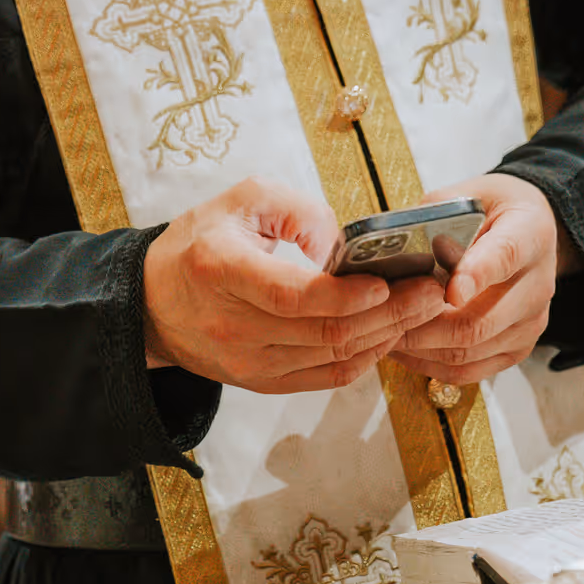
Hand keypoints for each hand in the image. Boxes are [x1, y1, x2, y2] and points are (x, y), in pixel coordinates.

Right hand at [144, 177, 445, 393]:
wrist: (152, 303)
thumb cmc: (200, 244)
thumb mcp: (240, 201)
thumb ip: (296, 210)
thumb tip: (340, 245)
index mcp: (222, 271)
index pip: (294, 296)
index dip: (347, 295)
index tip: (387, 281)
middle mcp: (234, 326)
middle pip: (326, 332)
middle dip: (390, 313)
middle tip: (432, 291)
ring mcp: (248, 363)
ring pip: (334, 358)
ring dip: (386, 336)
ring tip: (422, 309)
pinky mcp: (262, 383)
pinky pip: (327, 377)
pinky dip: (365, 358)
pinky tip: (389, 334)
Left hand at [390, 173, 559, 384]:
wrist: (528, 231)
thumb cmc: (489, 211)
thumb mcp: (465, 196)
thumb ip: (433, 218)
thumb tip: (386, 247)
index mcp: (529, 234)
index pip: (504, 257)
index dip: (475, 276)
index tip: (448, 291)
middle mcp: (538, 284)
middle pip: (480, 321)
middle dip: (424, 325)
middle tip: (382, 319)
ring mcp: (530, 322)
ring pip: (469, 351)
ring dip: (420, 348)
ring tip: (382, 334)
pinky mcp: (518, 349)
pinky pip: (469, 371)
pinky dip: (430, 365)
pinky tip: (404, 350)